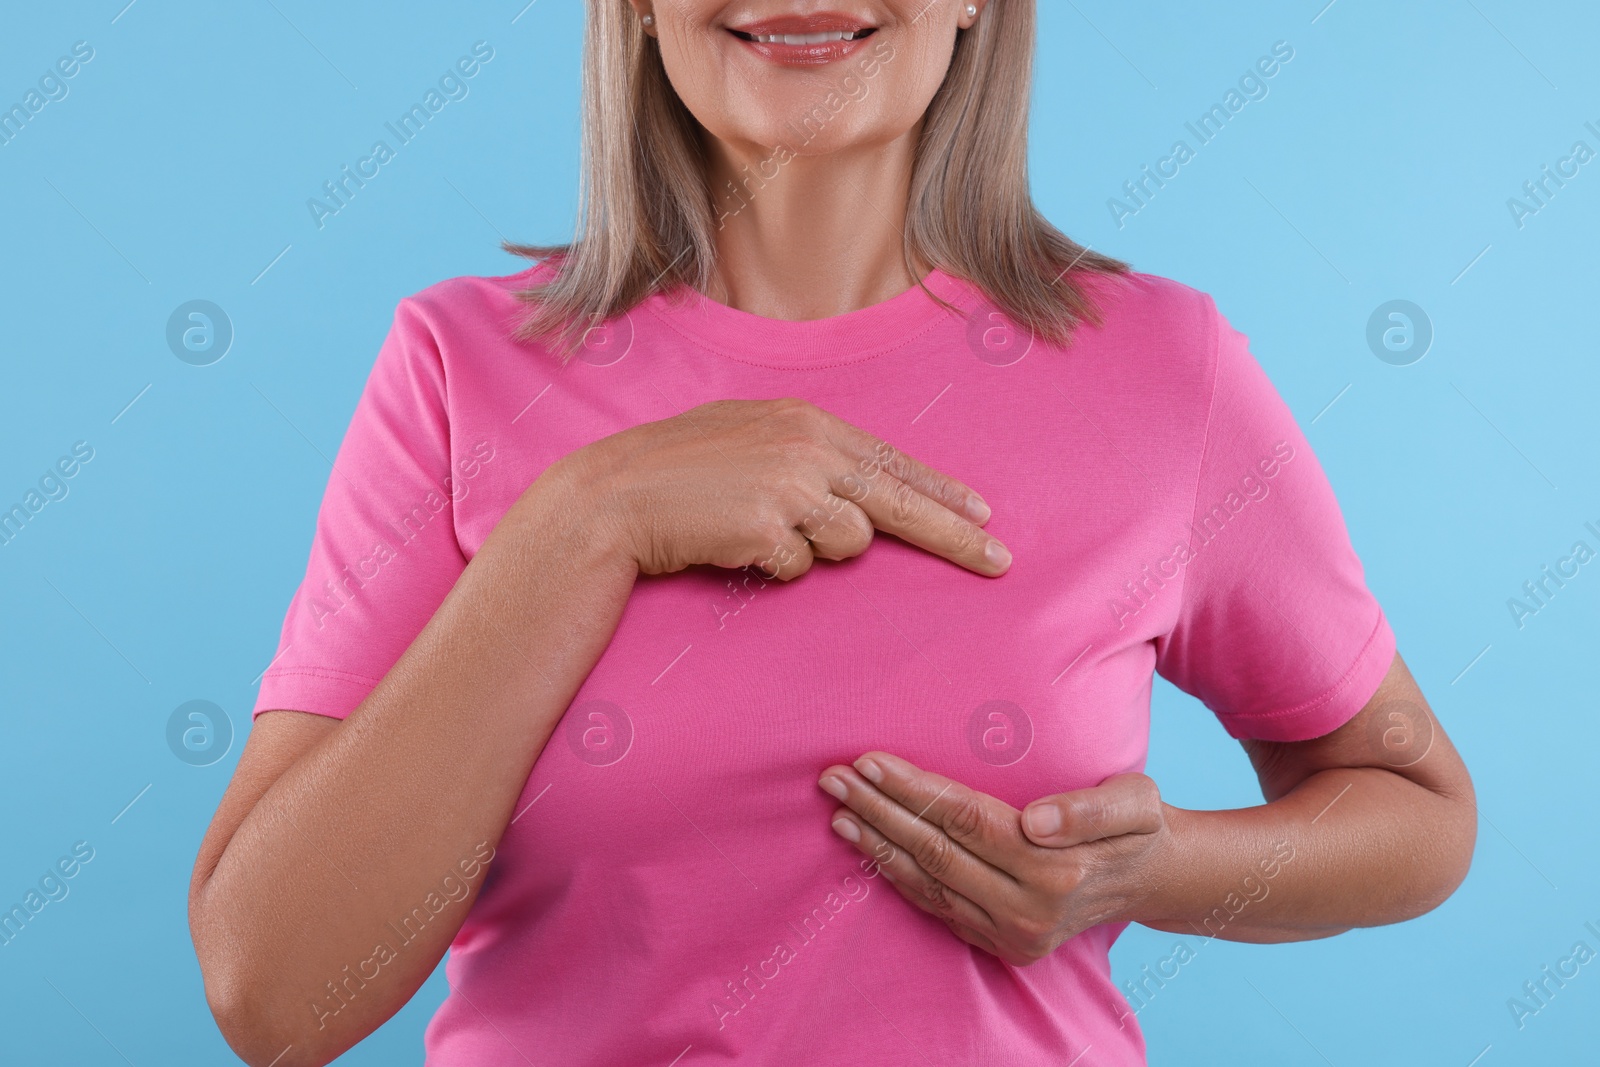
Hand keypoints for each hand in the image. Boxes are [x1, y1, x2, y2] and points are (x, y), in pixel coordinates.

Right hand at [567, 397, 1010, 579]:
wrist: (611, 497)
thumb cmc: (675, 473)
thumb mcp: (747, 441)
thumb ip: (806, 457)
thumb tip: (860, 497)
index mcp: (806, 420)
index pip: (893, 460)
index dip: (941, 491)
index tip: (983, 514)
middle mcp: (808, 446)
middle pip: (902, 502)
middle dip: (957, 536)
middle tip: (1001, 561)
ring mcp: (791, 485)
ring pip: (849, 542)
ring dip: (814, 551)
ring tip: (757, 532)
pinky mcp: (770, 526)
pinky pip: (800, 568)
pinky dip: (775, 569)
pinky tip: (735, 546)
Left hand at [818, 753, 1167, 965]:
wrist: (1151, 880)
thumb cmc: (1138, 825)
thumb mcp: (1135, 801)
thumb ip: (1090, 808)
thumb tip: (1037, 821)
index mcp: (1057, 869)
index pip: (965, 819)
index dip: (913, 789)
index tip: (869, 760)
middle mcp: (1028, 909)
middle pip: (935, 850)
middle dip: (879, 811)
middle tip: (833, 778)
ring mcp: (1011, 934)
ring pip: (927, 883)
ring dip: (876, 845)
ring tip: (838, 809)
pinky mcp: (1000, 945)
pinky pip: (936, 906)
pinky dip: (897, 876)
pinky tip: (868, 847)